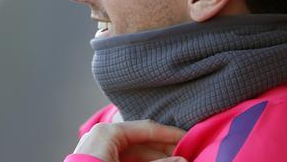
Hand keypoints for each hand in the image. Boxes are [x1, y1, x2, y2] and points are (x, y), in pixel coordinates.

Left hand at [73, 120, 187, 161]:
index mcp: (108, 132)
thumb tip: (184, 161)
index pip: (147, 128)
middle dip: (164, 151)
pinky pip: (123, 161)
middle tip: (185, 156)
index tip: (189, 140)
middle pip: (140, 141)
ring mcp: (97, 151)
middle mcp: (101, 137)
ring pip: (133, 153)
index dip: (170, 135)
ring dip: (154, 160)